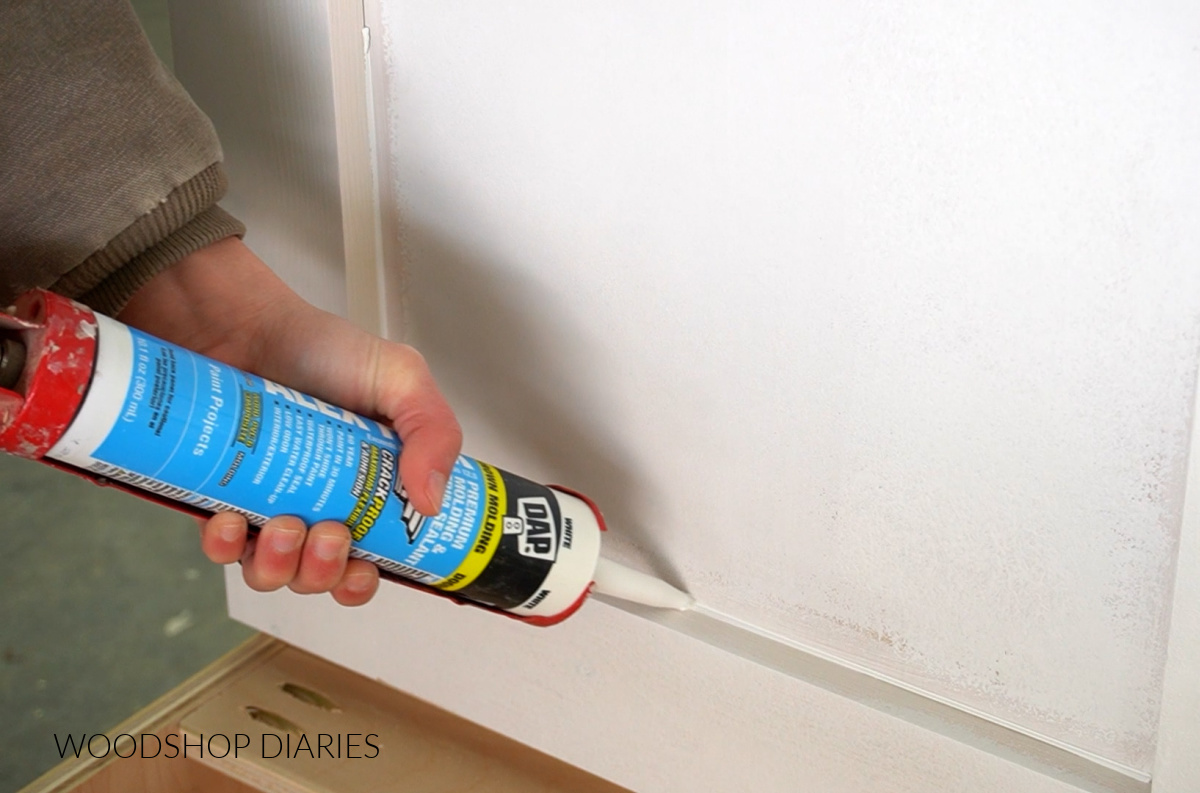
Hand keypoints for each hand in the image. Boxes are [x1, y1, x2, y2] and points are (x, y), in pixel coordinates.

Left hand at [118, 237, 462, 605]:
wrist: (241, 320)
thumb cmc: (319, 346)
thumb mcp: (401, 378)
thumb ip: (434, 429)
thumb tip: (433, 501)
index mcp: (367, 489)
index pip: (374, 558)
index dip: (368, 578)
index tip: (367, 567)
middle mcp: (316, 504)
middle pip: (321, 576)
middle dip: (324, 573)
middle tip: (328, 535)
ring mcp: (264, 504)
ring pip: (270, 571)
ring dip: (278, 566)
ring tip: (284, 527)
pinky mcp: (215, 497)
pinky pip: (218, 545)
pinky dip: (225, 545)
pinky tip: (231, 521)